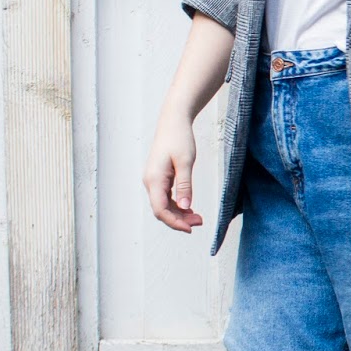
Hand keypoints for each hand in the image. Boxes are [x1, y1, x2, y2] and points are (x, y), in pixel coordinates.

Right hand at [143, 110, 202, 232]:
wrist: (173, 121)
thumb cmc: (179, 138)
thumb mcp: (186, 162)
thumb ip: (185, 186)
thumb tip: (185, 207)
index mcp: (154, 179)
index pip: (161, 210)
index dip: (175, 222)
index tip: (191, 228)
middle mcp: (150, 181)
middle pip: (161, 210)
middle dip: (179, 220)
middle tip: (199, 221)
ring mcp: (153, 180)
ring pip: (163, 205)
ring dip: (179, 213)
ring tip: (197, 217)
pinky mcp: (159, 177)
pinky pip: (165, 197)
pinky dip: (177, 205)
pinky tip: (189, 207)